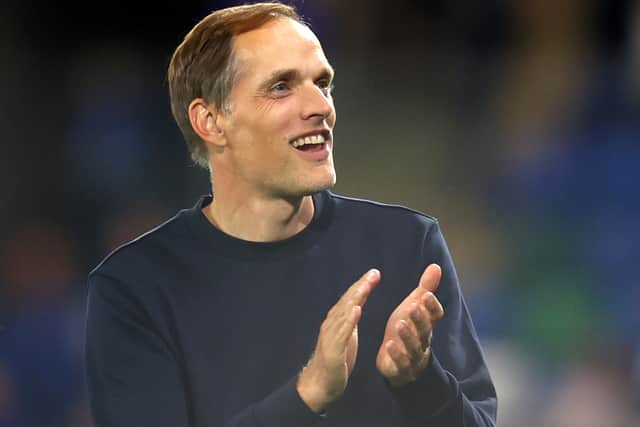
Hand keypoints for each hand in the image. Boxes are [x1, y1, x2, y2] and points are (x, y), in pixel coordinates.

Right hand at [297, 269, 380, 412]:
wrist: (320, 384)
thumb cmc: (335, 360)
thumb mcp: (346, 336)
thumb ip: (350, 321)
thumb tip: (357, 306)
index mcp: (336, 320)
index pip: (350, 298)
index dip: (362, 285)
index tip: (374, 273)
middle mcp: (331, 323)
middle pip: (347, 301)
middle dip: (361, 286)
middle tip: (374, 273)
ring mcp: (331, 336)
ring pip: (344, 313)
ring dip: (355, 298)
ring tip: (366, 286)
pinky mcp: (333, 350)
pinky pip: (342, 333)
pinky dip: (349, 320)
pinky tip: (356, 310)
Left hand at [376, 264, 443, 386]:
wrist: (400, 365)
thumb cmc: (408, 330)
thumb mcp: (414, 308)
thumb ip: (425, 289)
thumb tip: (436, 266)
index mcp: (426, 324)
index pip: (435, 315)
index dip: (431, 306)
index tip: (426, 295)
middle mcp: (423, 340)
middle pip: (425, 330)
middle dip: (420, 318)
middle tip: (413, 307)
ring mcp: (413, 356)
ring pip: (414, 346)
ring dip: (408, 335)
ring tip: (399, 324)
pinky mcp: (401, 369)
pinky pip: (401, 362)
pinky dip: (397, 354)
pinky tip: (389, 344)